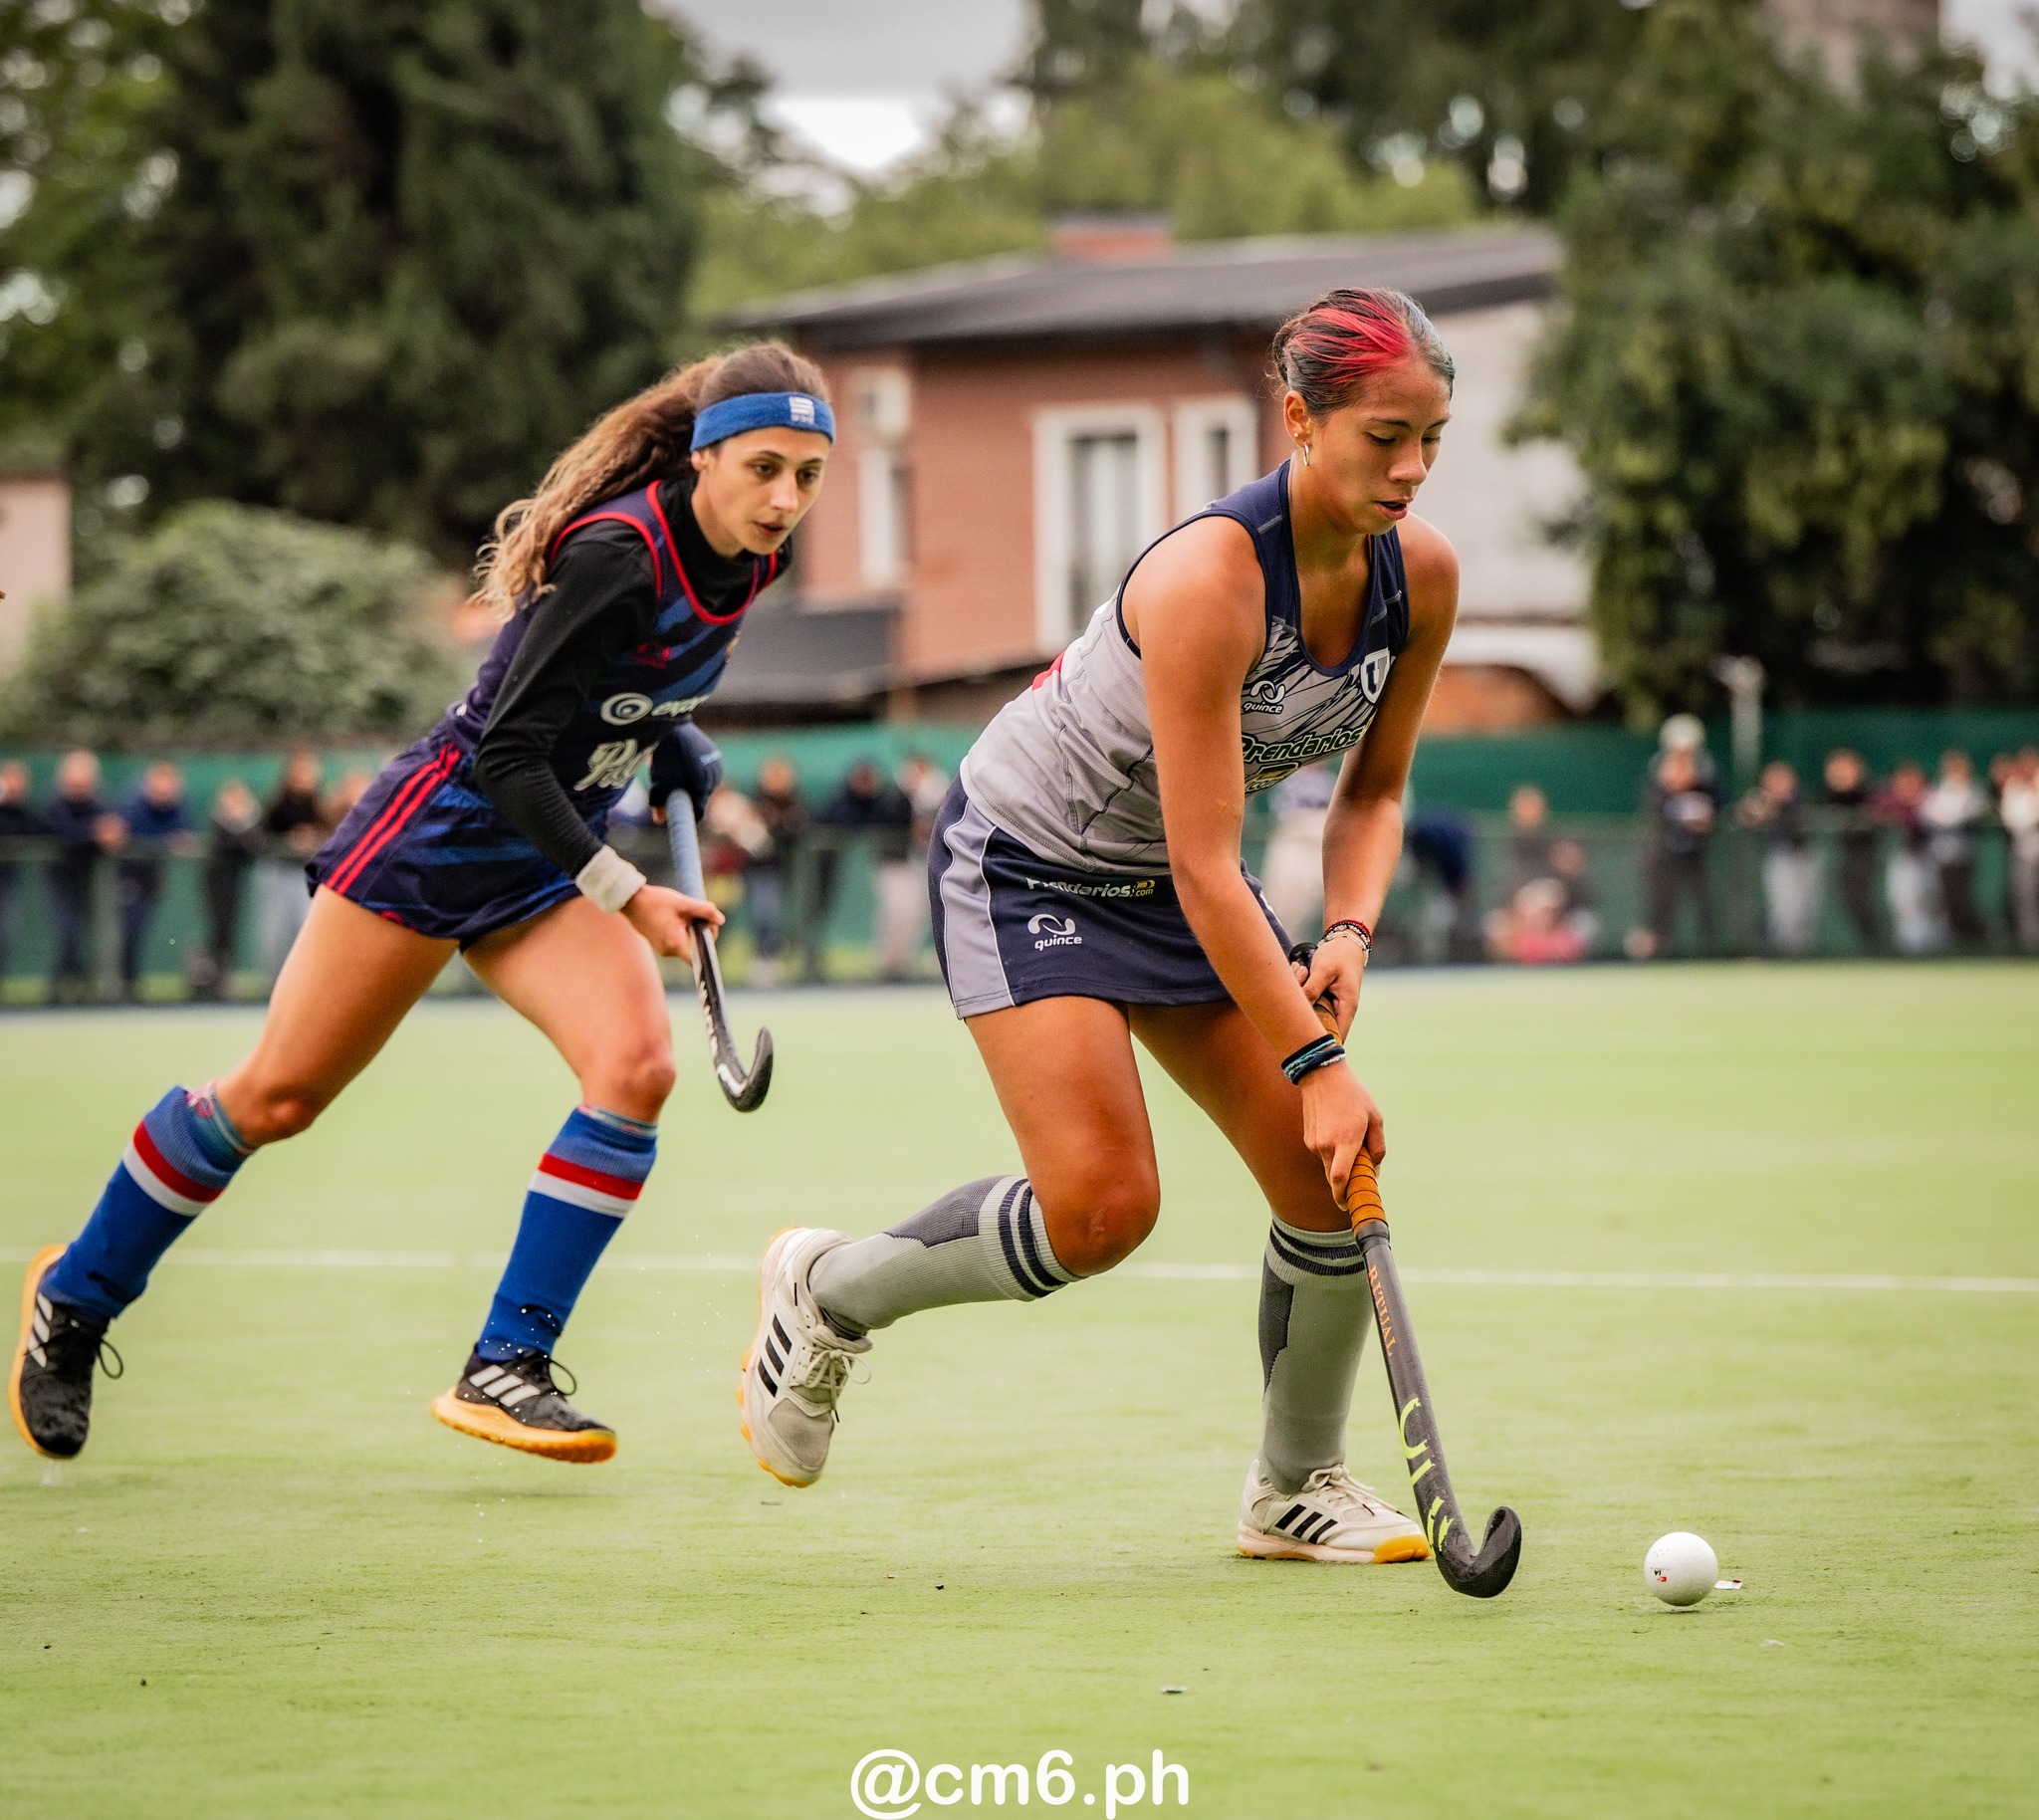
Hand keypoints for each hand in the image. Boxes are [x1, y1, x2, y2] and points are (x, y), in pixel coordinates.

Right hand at [621, 883, 722, 966]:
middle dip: (701, 932)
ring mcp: (663, 950)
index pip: (698, 959)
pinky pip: (677, 942)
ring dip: (691, 931)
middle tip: (698, 914)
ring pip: (686, 944)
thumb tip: (720, 920)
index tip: (709, 929)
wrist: (631, 901)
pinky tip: (676, 918)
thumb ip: (704, 911)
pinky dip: (682, 932)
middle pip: (694, 949)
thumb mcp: (684, 903)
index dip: (708, 946)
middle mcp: (669, 951)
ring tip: (684, 914)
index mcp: (676, 943)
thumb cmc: (656, 902)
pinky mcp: (659, 945)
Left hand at [648, 723, 722, 822]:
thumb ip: (660, 802)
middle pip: (702, 797)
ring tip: (678, 777)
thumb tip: (659, 821)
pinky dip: (698, 775)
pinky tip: (686, 767)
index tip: (678, 817)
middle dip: (689, 799)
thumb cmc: (664, 755)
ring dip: (695, 787)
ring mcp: (717, 765)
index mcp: (702, 784)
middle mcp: (714, 776)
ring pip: (706, 786)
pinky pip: (708, 774)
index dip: (688, 815)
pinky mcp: (716, 756)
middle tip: (674, 793)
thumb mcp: (659, 781)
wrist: (671, 726)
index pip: (698, 810)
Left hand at [1292, 937, 1364, 1040]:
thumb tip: (1300, 1009)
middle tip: (1292, 1003)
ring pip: (1313, 1015)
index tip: (1302, 1043)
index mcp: (1347, 1007)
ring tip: (1300, 975)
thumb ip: (1312, 988)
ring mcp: (1332, 1006)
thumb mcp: (1324, 970)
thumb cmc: (1338, 955)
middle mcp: (1341, 1011)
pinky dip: (1303, 995)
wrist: (1345, 942)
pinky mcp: (1324, 1000)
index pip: (1337, 1036)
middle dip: (1305, 1019)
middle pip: (1321, 1028)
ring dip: (1302, 1003)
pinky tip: (1300, 974)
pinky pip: (1311, 1004)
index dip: (1321, 1043)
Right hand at [1299, 1063, 1385, 1210]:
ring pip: (1328, 1165)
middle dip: (1345, 1184)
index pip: (1340, 1178)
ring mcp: (1314, 1142)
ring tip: (1350, 1138)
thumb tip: (1375, 1171)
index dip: (1343, 1195)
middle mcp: (1327, 1144)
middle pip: (1334, 1178)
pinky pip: (1322, 1153)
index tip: (1348, 1205)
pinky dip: (1332, 1151)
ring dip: (1340, 1162)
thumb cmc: (1353, 1096)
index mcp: (1346, 1140)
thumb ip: (1378, 1147)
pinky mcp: (1308, 1138)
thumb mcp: (1375, 1118)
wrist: (1321, 1076)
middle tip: (1358, 1179)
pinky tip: (1337, 1130)